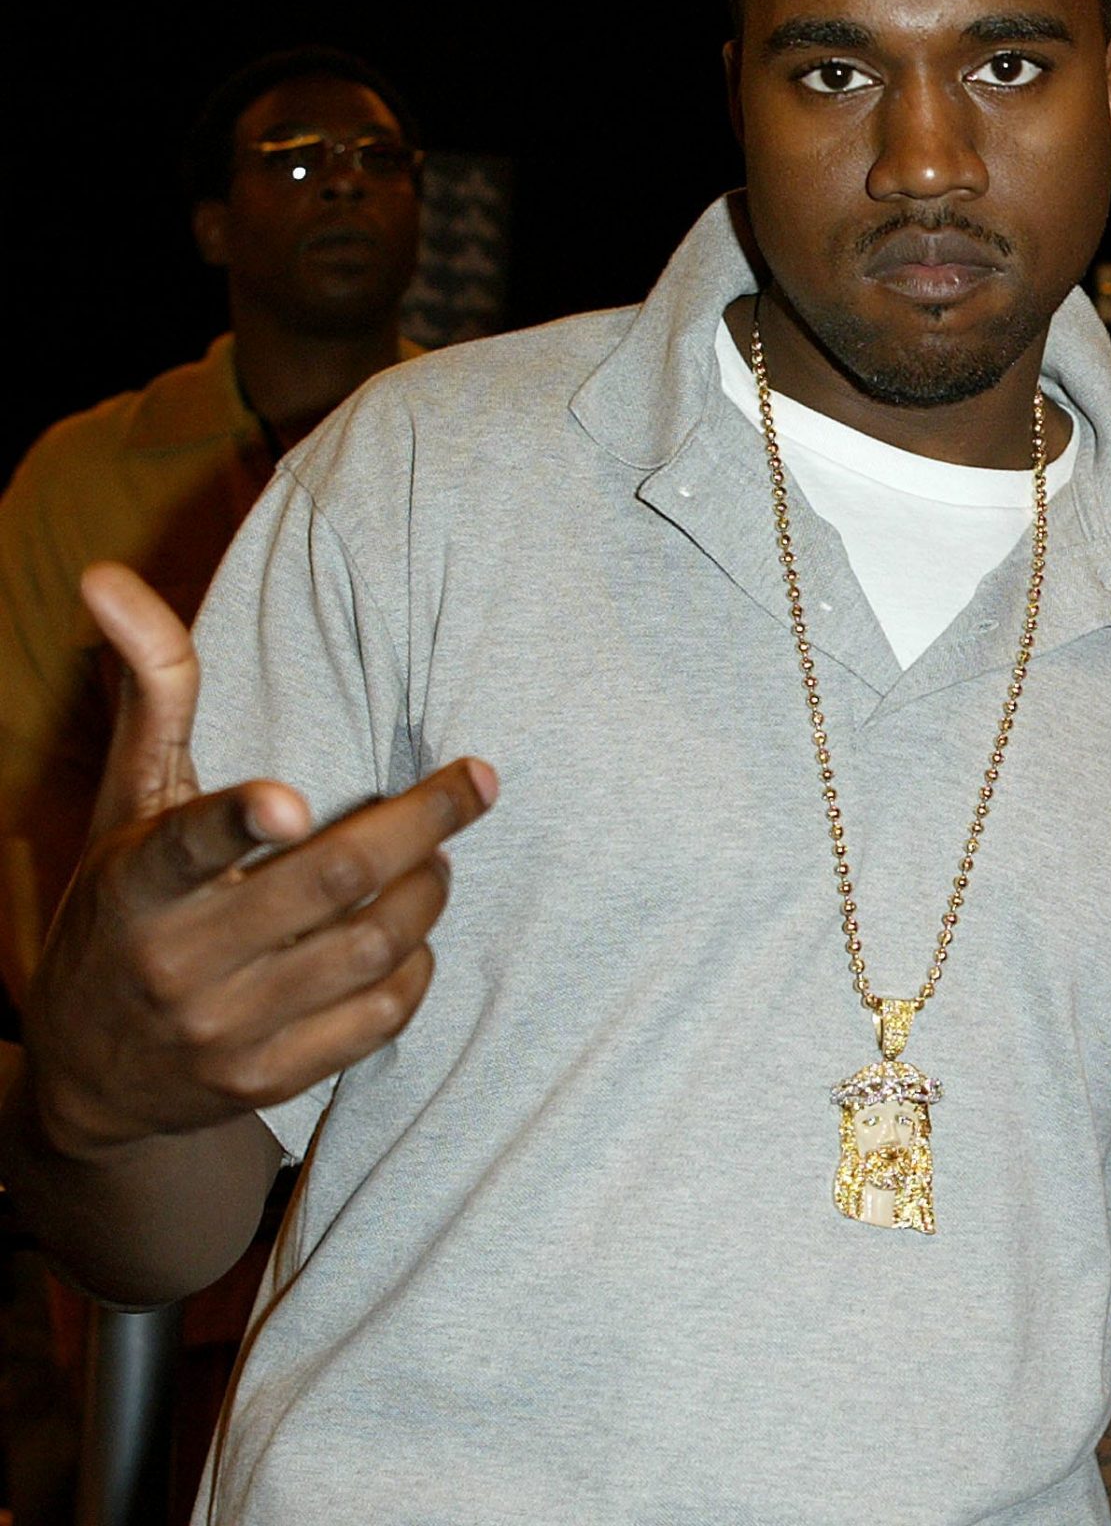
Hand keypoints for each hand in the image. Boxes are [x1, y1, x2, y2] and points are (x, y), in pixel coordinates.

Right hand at [23, 563, 495, 1160]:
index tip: (294, 801)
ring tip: (438, 858)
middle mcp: (175, 960)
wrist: (86, 1072)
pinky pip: (381, 1016)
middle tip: (476, 781)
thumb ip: (151, 694)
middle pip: (333, 882)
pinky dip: (416, 966)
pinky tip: (411, 934)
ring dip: (431, 889)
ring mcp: (223, 1028)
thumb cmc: (123, 906)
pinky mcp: (267, 1080)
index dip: (240, 821)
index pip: (185, 843)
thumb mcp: (128, 802)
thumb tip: (109, 578)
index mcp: (137, 882)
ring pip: (374, 945)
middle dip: (427, 821)